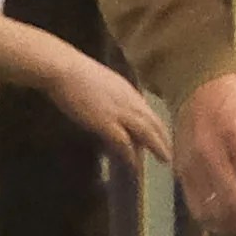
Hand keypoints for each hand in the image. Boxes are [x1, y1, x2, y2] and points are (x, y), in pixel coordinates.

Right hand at [58, 51, 172, 166]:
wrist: (64, 69)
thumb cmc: (76, 73)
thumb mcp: (104, 83)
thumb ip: (114, 96)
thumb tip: (115, 108)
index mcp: (129, 92)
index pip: (150, 113)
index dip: (159, 127)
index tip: (164, 138)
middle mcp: (131, 102)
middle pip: (154, 124)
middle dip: (164, 139)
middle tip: (170, 154)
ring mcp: (120, 113)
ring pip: (147, 134)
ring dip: (157, 148)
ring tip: (164, 161)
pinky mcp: (107, 124)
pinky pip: (124, 143)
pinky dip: (131, 156)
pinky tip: (134, 165)